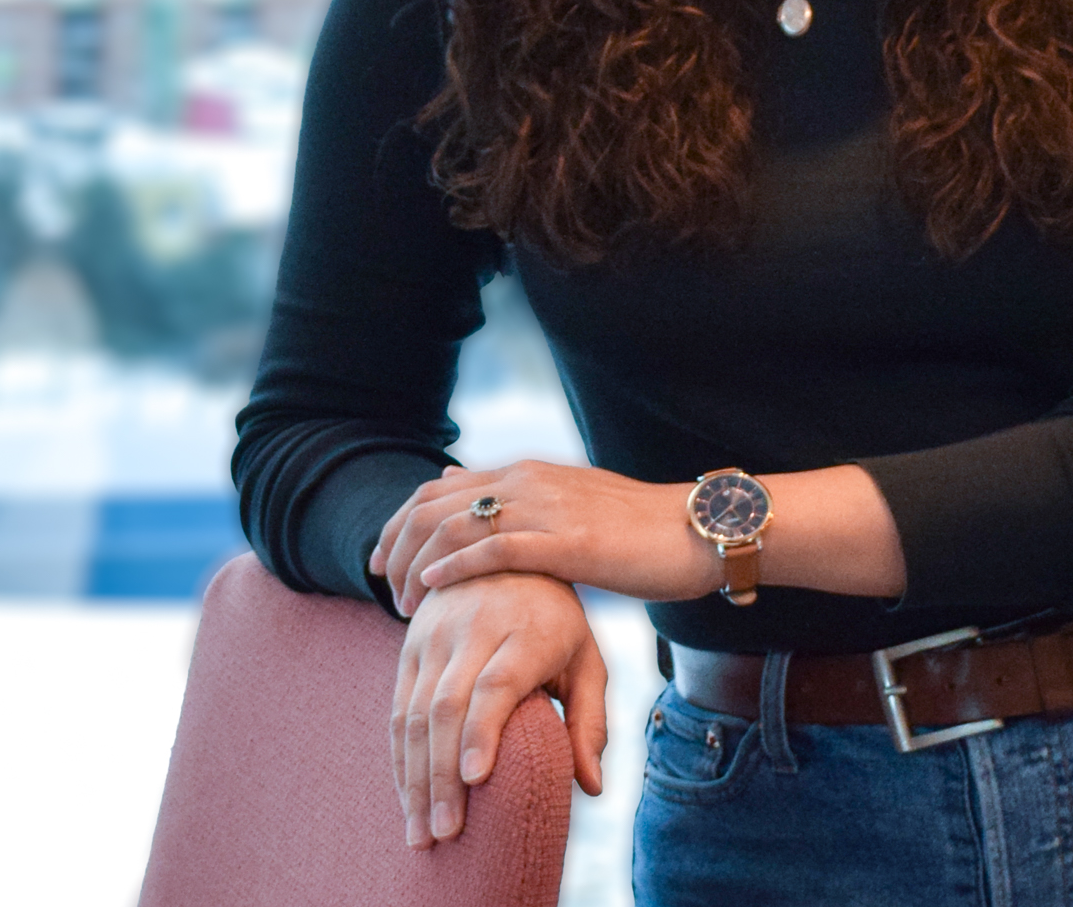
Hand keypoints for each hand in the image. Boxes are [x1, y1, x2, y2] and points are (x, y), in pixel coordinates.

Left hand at [371, 459, 721, 615]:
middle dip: (396, 541)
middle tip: (378, 581)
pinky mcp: (568, 541)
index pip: (438, 487)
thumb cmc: (634, 530)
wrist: (694, 531)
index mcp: (524, 473)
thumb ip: (519, 502)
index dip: (400, 520)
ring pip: (456, 523)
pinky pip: (497, 548)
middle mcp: (527, 481)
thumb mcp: (566, 506)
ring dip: (418, 561)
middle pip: (434, 503)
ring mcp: (547, 508)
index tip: (381, 556)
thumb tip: (466, 494)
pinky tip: (434, 588)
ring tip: (401, 598)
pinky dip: (456, 565)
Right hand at [391, 571, 605, 847]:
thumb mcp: (586, 658)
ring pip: (414, 710)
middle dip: (441, 775)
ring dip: (413, 777)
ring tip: (421, 835)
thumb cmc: (556, 620)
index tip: (475, 779)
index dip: (482, 730)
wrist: (503, 548)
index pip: (496, 683)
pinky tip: (408, 798)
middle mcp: (475, 627)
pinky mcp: (410, 641)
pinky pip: (397, 705)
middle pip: (447, 705)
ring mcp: (436, 633)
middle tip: (444, 835)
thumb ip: (590, 721)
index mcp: (526, 630)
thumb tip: (593, 788)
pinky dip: (400, 757)